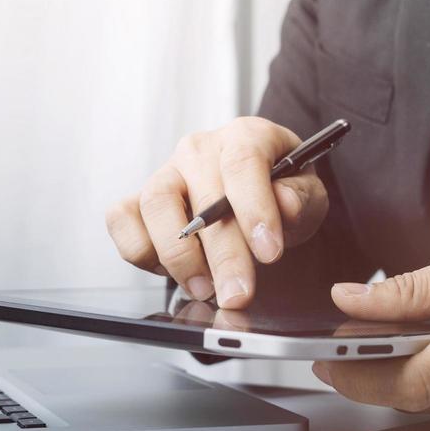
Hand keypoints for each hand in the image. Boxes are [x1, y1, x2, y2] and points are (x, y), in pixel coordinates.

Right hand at [105, 117, 328, 308]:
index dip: (255, 209)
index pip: (244, 163)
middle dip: (223, 255)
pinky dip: (141, 251)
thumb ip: (300, 198)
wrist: (253, 197)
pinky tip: (173, 272)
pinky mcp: (138, 200)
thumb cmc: (279, 192)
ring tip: (205, 289)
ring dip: (180, 257)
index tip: (269, 252)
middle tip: (238, 294)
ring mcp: (165, 172)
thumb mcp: (307, 193)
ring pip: (155, 205)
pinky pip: (122, 220)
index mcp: (245, 136)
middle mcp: (199, 150)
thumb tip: (285, 204)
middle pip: (203, 197)